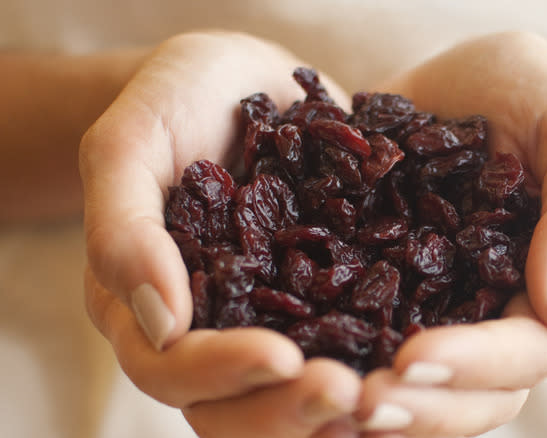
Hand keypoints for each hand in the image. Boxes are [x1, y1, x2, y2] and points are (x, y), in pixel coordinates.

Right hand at [80, 32, 360, 437]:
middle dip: (289, 411)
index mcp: (146, 306)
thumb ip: (124, 229)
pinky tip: (421, 371)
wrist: (238, 79)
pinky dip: (377, 373)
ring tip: (388, 396)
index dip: (222, 373)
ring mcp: (271, 320)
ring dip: (336, 413)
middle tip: (350, 394)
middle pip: (234, 411)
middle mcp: (210, 328)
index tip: (283, 356)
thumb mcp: (130, 144)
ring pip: (291, 400)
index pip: (173, 368)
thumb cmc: (174, 100)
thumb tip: (162, 323)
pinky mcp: (325, 301)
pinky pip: (348, 352)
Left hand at [356, 32, 546, 436]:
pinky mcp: (395, 297)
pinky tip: (299, 375)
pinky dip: (348, 370)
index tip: (413, 359)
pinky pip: (375, 347)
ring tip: (325, 402)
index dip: (478, 364)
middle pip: (480, 393)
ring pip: (429, 390)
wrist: (470, 84)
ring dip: (384, 408)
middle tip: (360, 401)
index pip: (533, 348)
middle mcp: (503, 313)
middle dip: (424, 405)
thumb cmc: (534, 94)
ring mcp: (447, 311)